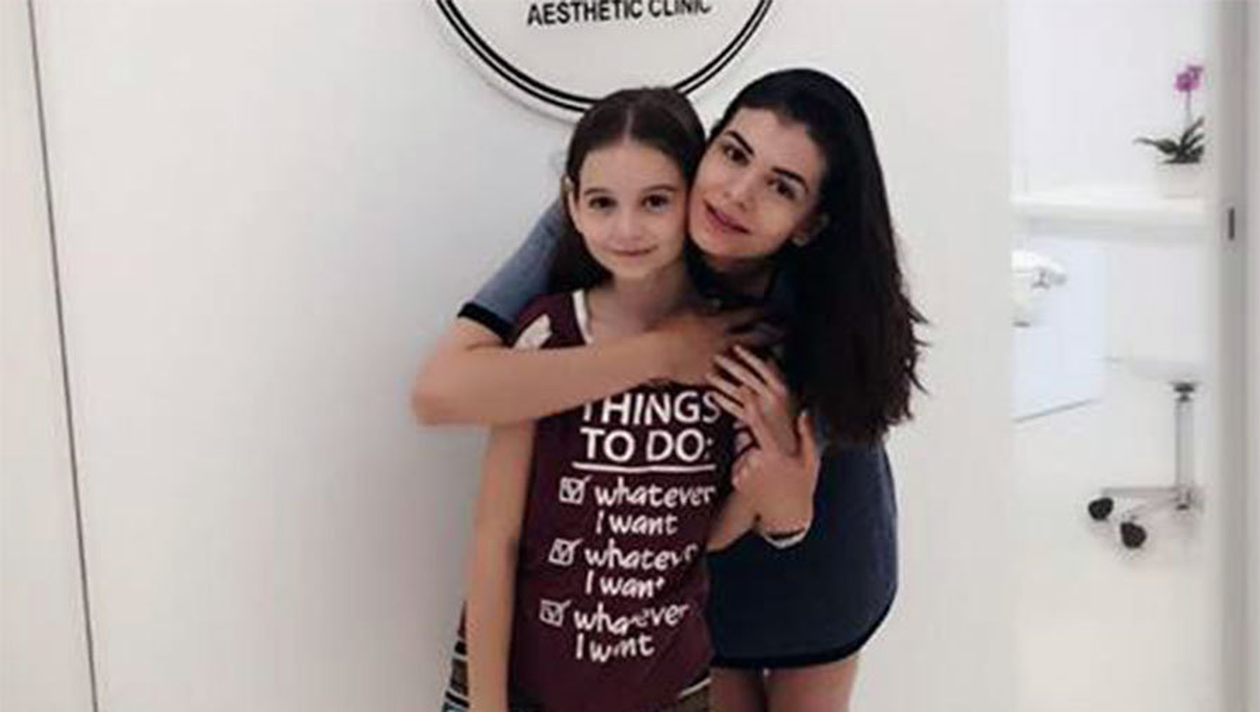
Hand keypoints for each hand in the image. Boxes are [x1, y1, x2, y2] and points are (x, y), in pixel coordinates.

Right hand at [655, 308, 776, 384]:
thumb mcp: (688, 310)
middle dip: (775, 333)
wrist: (655, 353)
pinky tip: (750, 377)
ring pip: (748, 358)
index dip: (766, 310)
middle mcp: (725, 340)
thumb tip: (716, 301)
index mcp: (719, 322)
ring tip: (775, 356)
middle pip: (758, 336)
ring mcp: (720, 359)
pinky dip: (743, 376)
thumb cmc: (668, 328)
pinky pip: (732, 376)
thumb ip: (705, 306)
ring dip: (763, 356)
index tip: (776, 309)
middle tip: (786, 331)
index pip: (750, 314)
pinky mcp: (712, 376)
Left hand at [707, 344, 797, 451]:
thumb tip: (770, 360)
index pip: (763, 367)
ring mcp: (761, 409)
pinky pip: (733, 408)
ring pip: (737, 390)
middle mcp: (771, 397)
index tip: (736, 348)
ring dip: (721, 381)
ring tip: (709, 375)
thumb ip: (779, 379)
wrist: (792, 450)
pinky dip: (722, 400)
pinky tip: (713, 394)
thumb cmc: (791, 424)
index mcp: (782, 389)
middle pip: (746, 375)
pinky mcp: (752, 422)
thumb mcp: (792, 397)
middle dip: (730, 364)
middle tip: (717, 357)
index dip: (749, 356)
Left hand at [730, 411, 820, 532]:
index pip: (758, 424)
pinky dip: (746, 465)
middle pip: (747, 436)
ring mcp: (743, 472)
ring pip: (742, 449)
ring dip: (751, 453)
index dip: (750, 404)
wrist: (785, 516)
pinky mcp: (735, 480)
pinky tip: (760, 478)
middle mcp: (754, 463)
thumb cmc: (801, 488)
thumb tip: (804, 412)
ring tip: (768, 472)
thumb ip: (806, 435)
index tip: (743, 388)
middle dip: (754, 439)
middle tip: (773, 458)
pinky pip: (738, 462)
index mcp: (773, 455)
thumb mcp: (809, 461)